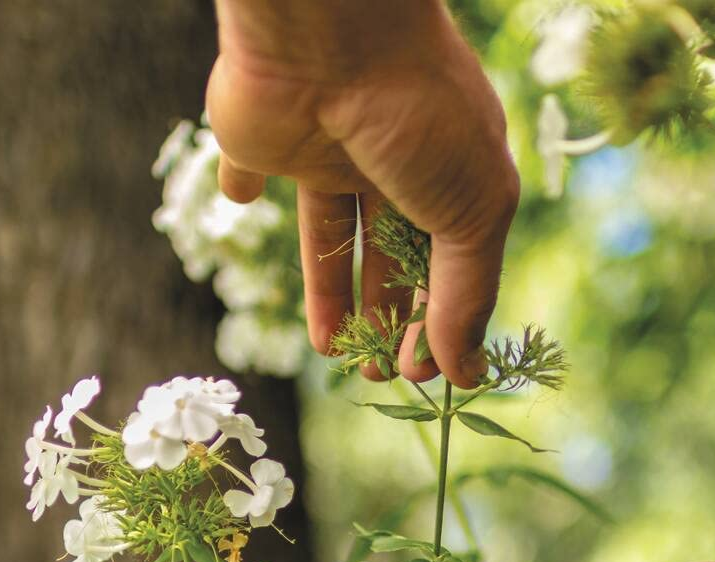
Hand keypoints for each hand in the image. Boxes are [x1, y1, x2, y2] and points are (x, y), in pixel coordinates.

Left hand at [206, 1, 518, 387]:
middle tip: (379, 375)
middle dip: (389, 316)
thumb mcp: (472, 212)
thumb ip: (468, 295)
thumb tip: (466, 373)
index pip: (450, 259)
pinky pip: (249, 166)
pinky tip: (242, 200)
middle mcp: (392, 159)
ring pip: (327, 233)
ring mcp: (325, 147)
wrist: (330, 31)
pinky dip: (244, 184)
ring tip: (332, 352)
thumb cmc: (420, 113)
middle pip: (390, 254)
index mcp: (453, 170)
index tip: (422, 373)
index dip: (438, 319)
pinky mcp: (263, 138)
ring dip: (330, 293)